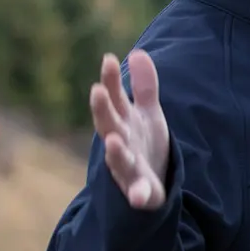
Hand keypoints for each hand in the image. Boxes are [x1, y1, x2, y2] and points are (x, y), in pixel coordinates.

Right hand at [90, 50, 169, 209]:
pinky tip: (140, 198)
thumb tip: (138, 52)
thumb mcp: (147, 112)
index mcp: (122, 121)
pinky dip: (138, 194)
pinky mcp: (140, 189)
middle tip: (97, 91)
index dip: (110, 80)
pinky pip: (138, 192)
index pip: (113, 98)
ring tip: (114, 140)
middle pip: (108, 124)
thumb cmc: (144, 143)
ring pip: (118, 158)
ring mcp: (127, 166)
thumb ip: (144, 86)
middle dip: (102, 109)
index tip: (108, 59)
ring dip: (115, 151)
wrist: (152, 182)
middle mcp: (120, 142)